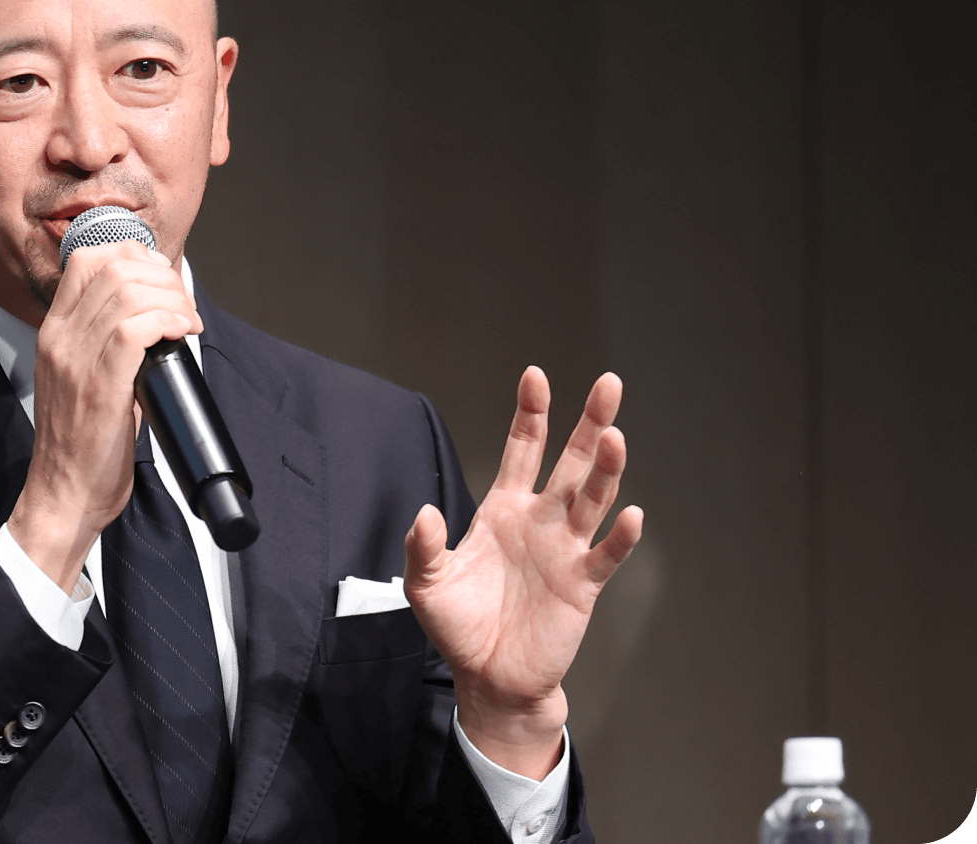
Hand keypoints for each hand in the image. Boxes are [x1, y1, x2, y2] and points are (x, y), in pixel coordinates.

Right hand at [8, 240, 202, 592]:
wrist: (64, 494)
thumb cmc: (82, 444)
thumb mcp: (84, 379)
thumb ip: (108, 344)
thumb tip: (158, 319)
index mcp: (54, 332)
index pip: (86, 259)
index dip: (133, 255)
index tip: (162, 278)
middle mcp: (60, 338)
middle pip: (114, 266)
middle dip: (161, 274)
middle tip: (183, 303)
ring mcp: (77, 360)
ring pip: (129, 291)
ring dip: (172, 298)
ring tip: (188, 321)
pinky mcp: (101, 385)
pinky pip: (137, 328)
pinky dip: (168, 320)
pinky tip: (183, 333)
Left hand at [403, 367, 641, 778]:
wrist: (488, 676)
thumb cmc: (459, 626)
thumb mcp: (426, 584)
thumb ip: (422, 546)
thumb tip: (425, 512)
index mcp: (503, 509)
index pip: (522, 450)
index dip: (530, 414)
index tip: (535, 375)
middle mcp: (540, 521)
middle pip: (571, 462)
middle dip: (589, 423)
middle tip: (608, 383)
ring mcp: (564, 550)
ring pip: (592, 499)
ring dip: (605, 469)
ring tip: (614, 435)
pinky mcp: (581, 585)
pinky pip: (604, 556)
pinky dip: (618, 536)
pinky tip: (628, 514)